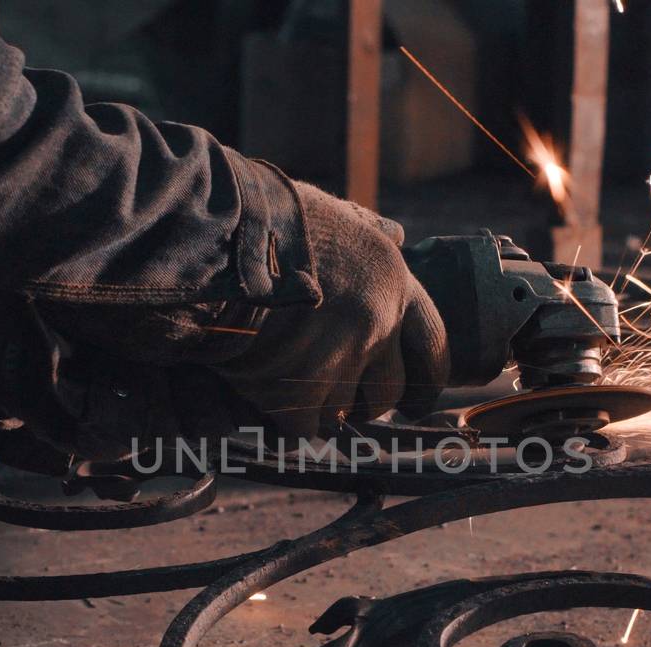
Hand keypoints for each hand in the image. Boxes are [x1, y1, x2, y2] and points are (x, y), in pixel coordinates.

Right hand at [209, 182, 448, 439]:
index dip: (427, 378)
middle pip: (388, 393)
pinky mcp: (300, 389)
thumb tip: (398, 233)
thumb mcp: (333, 214)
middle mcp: (377, 323)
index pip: (432, 345)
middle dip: (365, 405)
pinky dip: (282, 422)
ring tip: (286, 386)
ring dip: (316, 409)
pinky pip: (301, 429)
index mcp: (393, 282)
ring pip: (340, 414)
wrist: (218, 240)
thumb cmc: (269, 218)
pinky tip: (264, 402)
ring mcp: (341, 359)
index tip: (417, 402)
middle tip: (340, 403)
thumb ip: (367, 231)